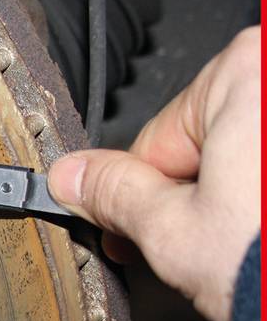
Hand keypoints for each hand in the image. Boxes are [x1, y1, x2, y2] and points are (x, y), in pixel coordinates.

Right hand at [49, 26, 261, 320]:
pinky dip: (265, 206)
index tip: (127, 227)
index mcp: (248, 70)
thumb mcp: (169, 230)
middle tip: (189, 246)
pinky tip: (264, 241)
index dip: (137, 192)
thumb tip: (73, 177)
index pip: (160, 136)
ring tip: (237, 251)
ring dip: (236, 201)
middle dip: (193, 195)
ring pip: (251, 158)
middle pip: (213, 141)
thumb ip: (113, 194)